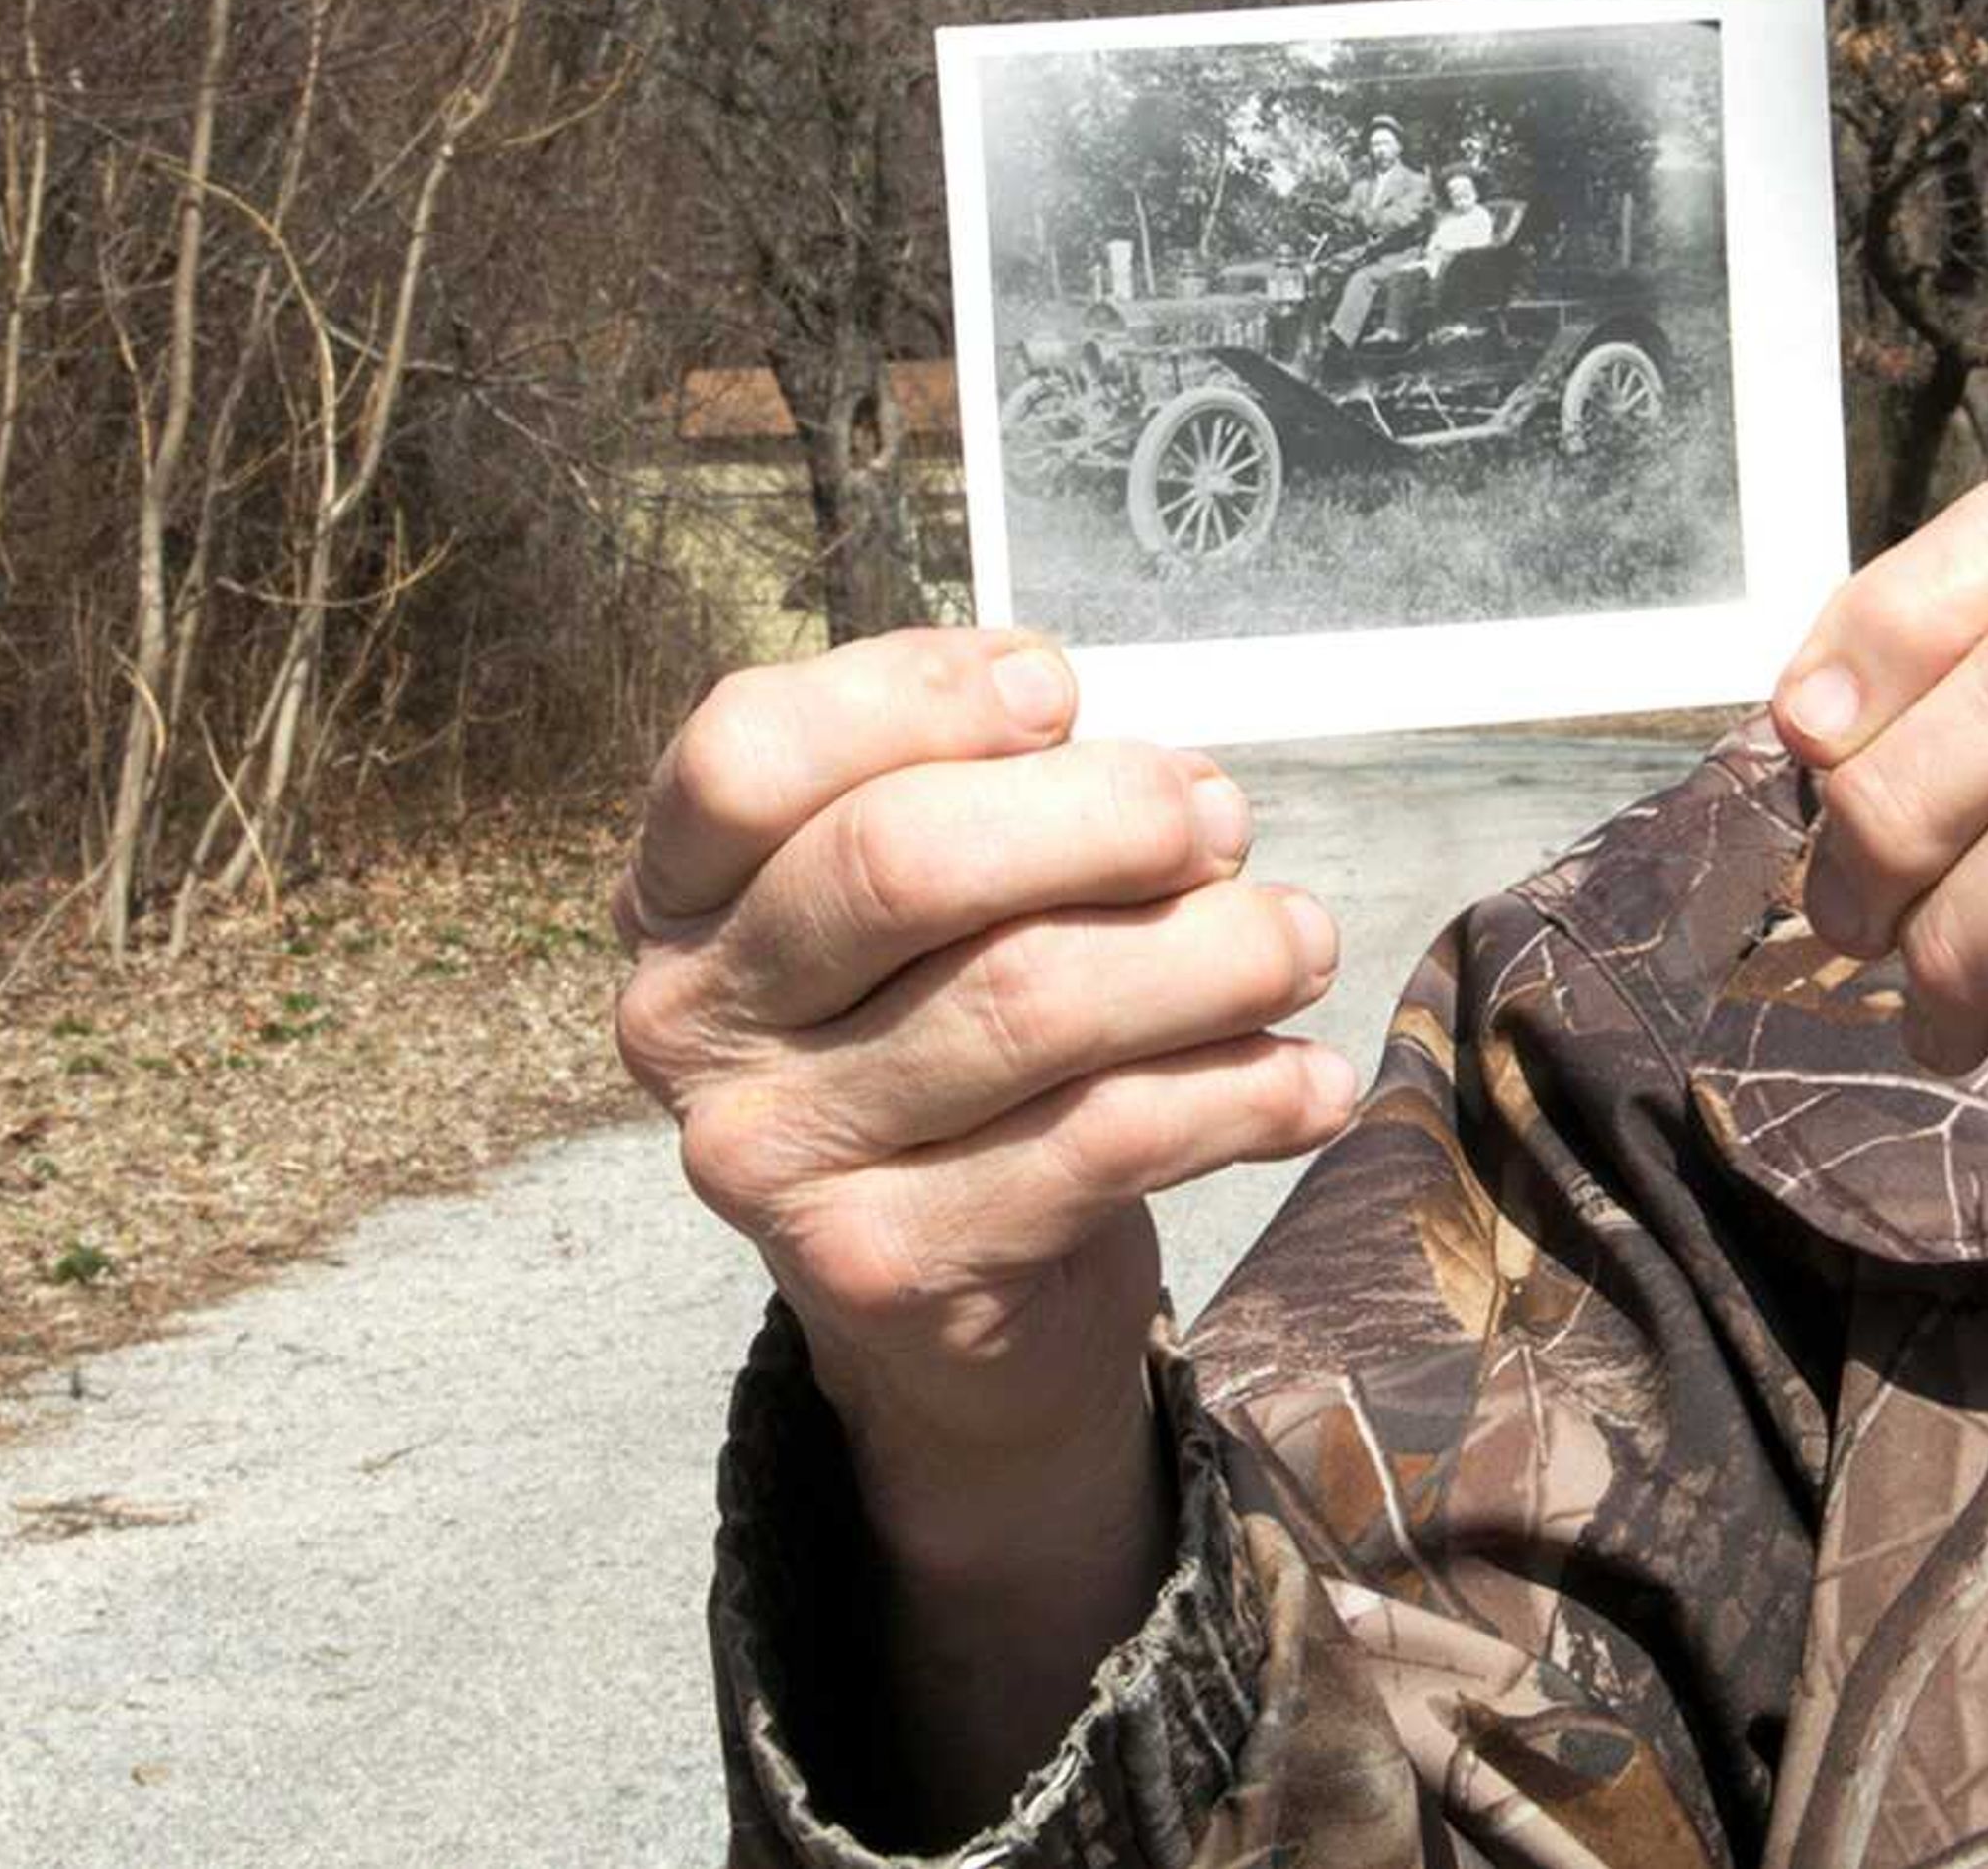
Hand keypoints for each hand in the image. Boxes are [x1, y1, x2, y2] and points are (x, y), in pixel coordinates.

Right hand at [611, 629, 1357, 1564]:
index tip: (1058, 690)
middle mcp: (689, 1021)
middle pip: (899, 864)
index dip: (913, 696)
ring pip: (1026, 1000)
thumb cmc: (950, 1031)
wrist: (947, 1297)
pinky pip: (1100, 1141)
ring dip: (1209, 955)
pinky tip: (1308, 1080)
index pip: (747, 751)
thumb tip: (1171, 788)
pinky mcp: (883, 1265)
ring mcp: (772, 1156)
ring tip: (1299, 943)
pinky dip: (1237, 1095)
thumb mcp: (931, 900)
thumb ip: (994, 802)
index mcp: (679, 890)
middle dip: (1102, 819)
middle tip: (1221, 821)